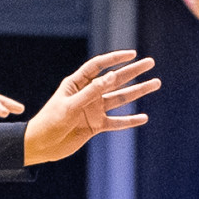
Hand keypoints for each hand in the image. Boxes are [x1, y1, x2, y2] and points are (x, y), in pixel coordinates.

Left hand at [23, 50, 160, 164]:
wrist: (42, 145)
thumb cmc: (50, 121)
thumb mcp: (70, 106)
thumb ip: (91, 93)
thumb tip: (112, 77)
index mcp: (77, 83)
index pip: (98, 66)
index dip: (115, 58)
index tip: (132, 54)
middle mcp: (88, 94)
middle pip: (114, 79)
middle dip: (133, 71)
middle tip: (150, 63)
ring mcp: (93, 110)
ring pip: (120, 98)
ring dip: (137, 91)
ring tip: (155, 83)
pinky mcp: (96, 125)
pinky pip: (116, 122)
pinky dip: (130, 120)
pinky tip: (143, 117)